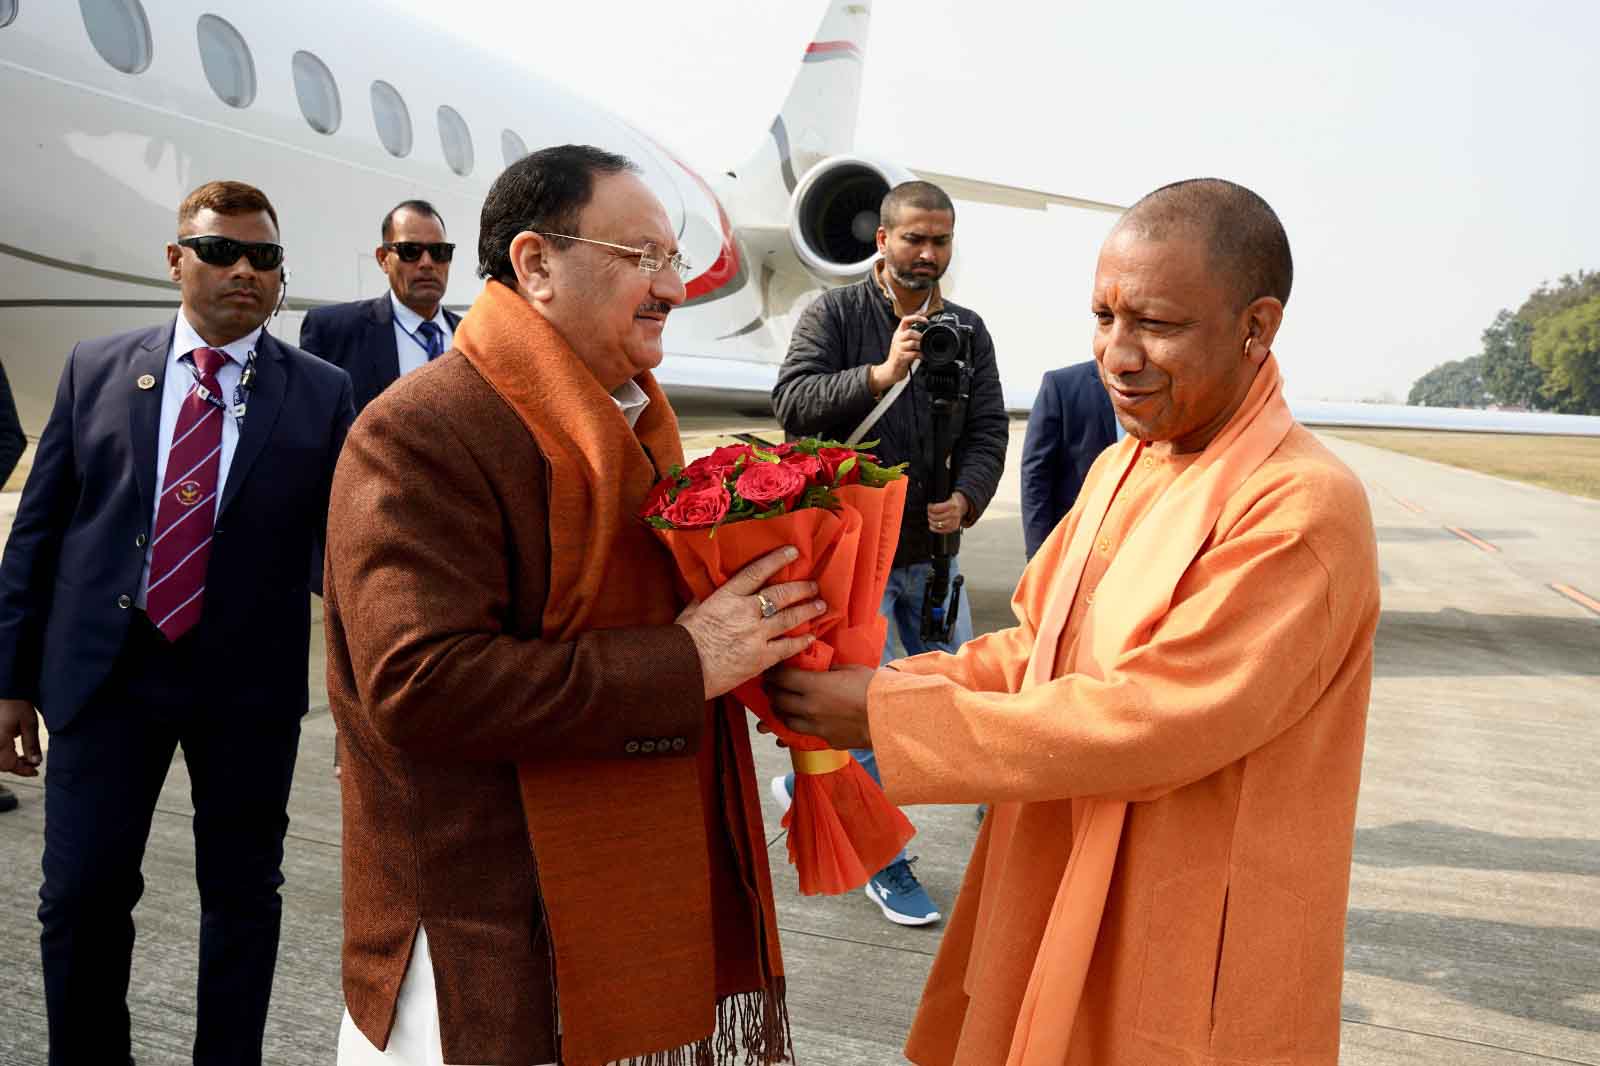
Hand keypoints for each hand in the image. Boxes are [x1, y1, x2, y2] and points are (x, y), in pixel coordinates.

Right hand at [0, 698, 41, 777]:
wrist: (4, 689)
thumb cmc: (16, 703)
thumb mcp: (29, 723)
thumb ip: (31, 744)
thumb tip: (35, 762)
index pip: (9, 765)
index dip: (23, 771)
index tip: (35, 772)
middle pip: (1, 764)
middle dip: (16, 766)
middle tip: (31, 764)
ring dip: (9, 761)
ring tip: (24, 758)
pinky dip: (4, 753)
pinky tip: (13, 749)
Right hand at [677, 546, 827, 699]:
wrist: (683, 671)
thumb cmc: (682, 641)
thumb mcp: (691, 611)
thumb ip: (705, 598)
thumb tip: (712, 587)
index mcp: (726, 597)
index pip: (756, 572)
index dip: (777, 559)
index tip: (793, 552)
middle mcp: (744, 612)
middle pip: (780, 594)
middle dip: (800, 588)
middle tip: (813, 585)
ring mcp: (755, 635)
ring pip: (789, 618)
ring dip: (807, 610)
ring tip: (820, 606)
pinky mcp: (761, 658)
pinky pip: (787, 647)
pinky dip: (801, 641)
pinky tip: (811, 636)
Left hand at [765, 665, 875, 749]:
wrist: (891, 717)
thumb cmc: (873, 688)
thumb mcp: (849, 669)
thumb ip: (828, 670)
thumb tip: (818, 669)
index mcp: (814, 686)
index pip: (781, 678)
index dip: (772, 673)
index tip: (770, 670)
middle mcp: (809, 708)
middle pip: (778, 700)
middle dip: (772, 692)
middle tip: (772, 686)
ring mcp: (816, 727)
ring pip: (785, 721)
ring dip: (781, 712)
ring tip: (782, 705)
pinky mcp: (826, 740)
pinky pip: (802, 735)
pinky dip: (795, 729)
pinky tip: (793, 728)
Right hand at [868, 314, 927, 396]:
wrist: (890, 370)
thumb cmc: (899, 357)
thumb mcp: (903, 343)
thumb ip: (911, 336)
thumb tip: (924, 330)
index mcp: (898, 333)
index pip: (905, 320)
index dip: (916, 317)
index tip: (925, 320)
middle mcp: (897, 339)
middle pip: (910, 332)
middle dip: (920, 337)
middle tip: (923, 342)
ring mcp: (898, 348)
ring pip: (912, 343)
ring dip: (920, 347)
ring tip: (922, 350)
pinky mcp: (901, 357)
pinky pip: (914, 354)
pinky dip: (920, 355)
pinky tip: (921, 357)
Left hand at [927, 490, 969, 533]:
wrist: (962, 506)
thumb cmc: (953, 501)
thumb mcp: (949, 497)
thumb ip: (941, 500)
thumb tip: (930, 505)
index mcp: (953, 505)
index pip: (940, 508)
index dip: (932, 508)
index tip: (929, 506)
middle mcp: (955, 514)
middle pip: (939, 517)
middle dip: (931, 515)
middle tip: (928, 513)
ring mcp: (955, 522)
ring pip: (940, 524)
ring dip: (932, 522)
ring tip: (929, 519)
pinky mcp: (954, 528)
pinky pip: (943, 530)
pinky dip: (935, 529)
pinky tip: (931, 525)